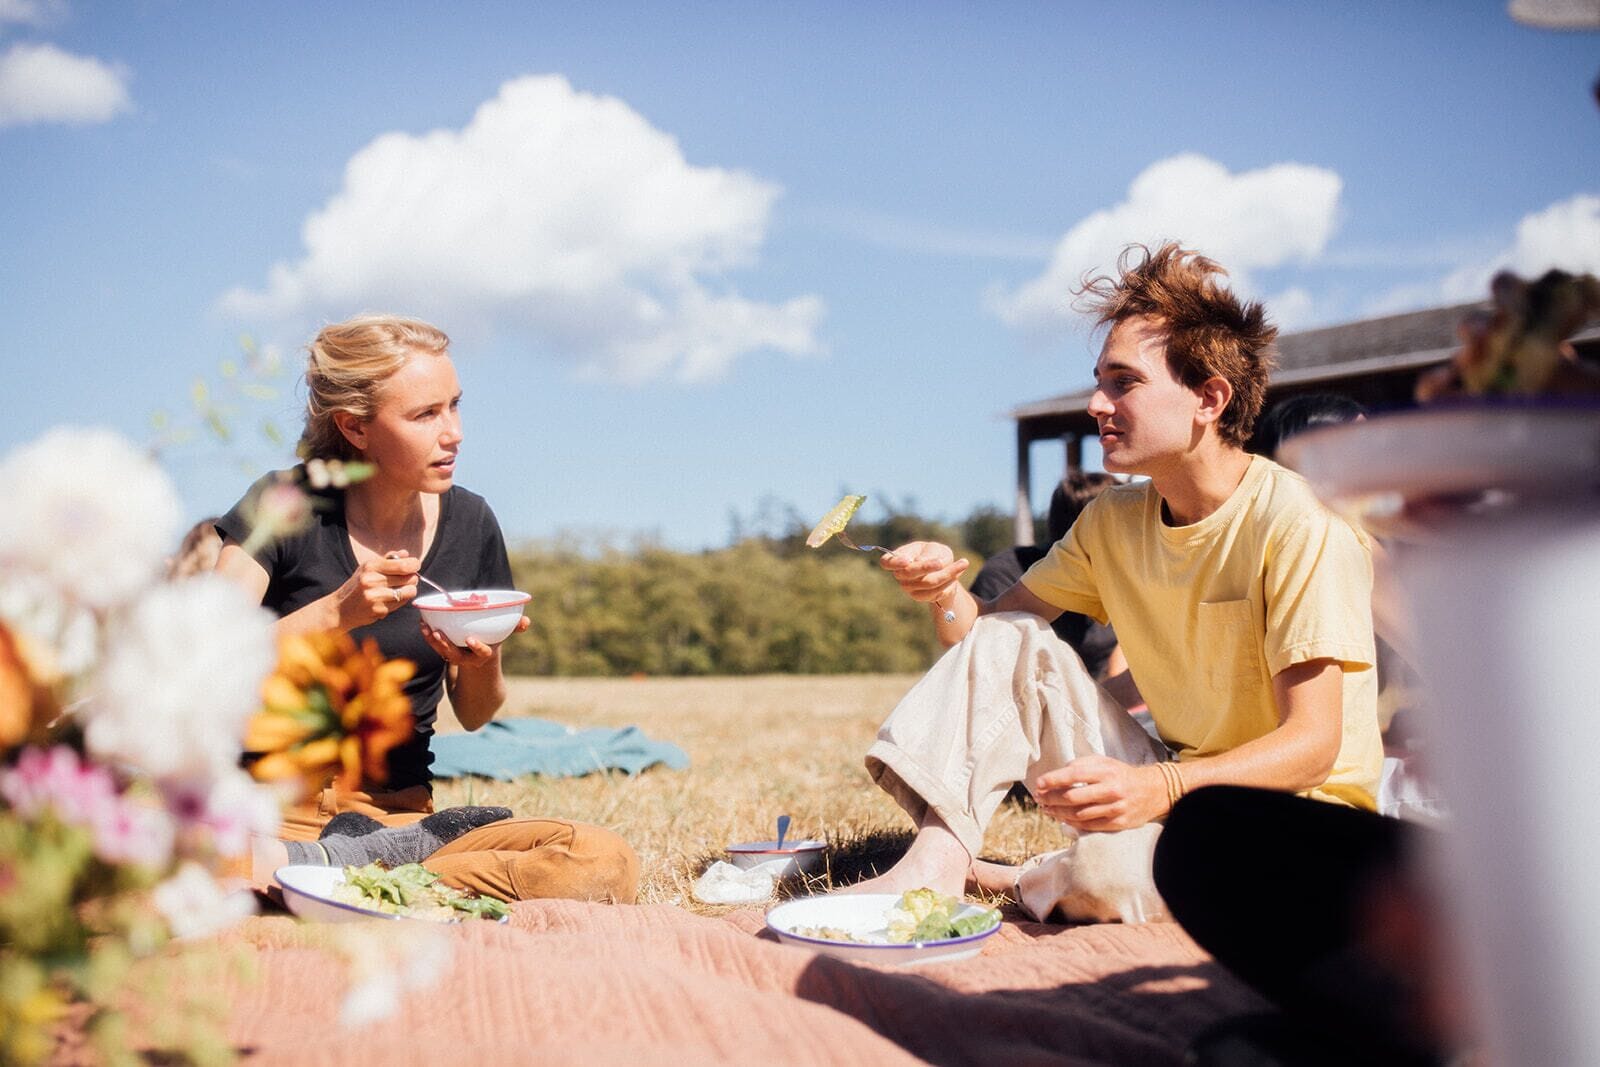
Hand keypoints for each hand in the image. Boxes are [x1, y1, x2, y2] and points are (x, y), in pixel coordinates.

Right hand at [336, 552, 419, 628]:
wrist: (340, 608)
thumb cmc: (357, 585)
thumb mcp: (368, 567)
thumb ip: (388, 559)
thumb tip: (405, 553)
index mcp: (371, 566)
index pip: (403, 565)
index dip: (414, 564)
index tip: (415, 565)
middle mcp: (372, 580)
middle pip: (410, 578)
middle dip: (412, 578)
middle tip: (407, 579)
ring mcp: (376, 597)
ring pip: (409, 592)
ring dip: (409, 590)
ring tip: (400, 589)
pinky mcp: (379, 610)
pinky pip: (401, 603)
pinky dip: (399, 601)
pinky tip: (389, 599)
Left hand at [420, 615, 529, 668]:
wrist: (478, 663)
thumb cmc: (491, 642)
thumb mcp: (502, 637)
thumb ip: (514, 628)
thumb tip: (527, 621)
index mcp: (484, 655)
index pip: (483, 653)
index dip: (478, 647)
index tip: (471, 639)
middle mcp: (469, 659)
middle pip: (456, 655)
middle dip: (446, 645)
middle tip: (439, 633)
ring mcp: (456, 658)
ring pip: (443, 652)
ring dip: (433, 640)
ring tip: (427, 628)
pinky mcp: (445, 653)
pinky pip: (436, 646)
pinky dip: (429, 636)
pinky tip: (423, 625)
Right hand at [878, 541, 968, 605]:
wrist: (943, 569)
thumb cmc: (934, 553)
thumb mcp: (934, 548)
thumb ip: (929, 553)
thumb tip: (921, 561)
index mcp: (897, 559)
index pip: (887, 562)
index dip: (895, 562)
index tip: (906, 560)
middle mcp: (900, 575)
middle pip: (910, 573)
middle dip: (928, 566)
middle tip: (942, 561)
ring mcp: (909, 588)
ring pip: (928, 583)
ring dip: (948, 573)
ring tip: (963, 563)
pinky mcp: (921, 597)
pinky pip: (937, 592)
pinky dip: (950, 581)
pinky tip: (958, 572)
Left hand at [1034, 755, 1167, 831]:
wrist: (1153, 791)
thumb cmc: (1121, 775)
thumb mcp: (1104, 762)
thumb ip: (1081, 765)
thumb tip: (1057, 774)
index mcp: (1106, 771)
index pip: (1074, 774)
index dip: (1054, 779)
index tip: (1038, 783)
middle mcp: (1111, 790)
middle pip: (1073, 797)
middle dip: (1051, 798)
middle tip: (1038, 798)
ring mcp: (1115, 808)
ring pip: (1079, 814)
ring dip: (1058, 812)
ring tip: (1046, 809)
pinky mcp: (1118, 823)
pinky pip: (1090, 825)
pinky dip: (1072, 823)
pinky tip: (1062, 818)